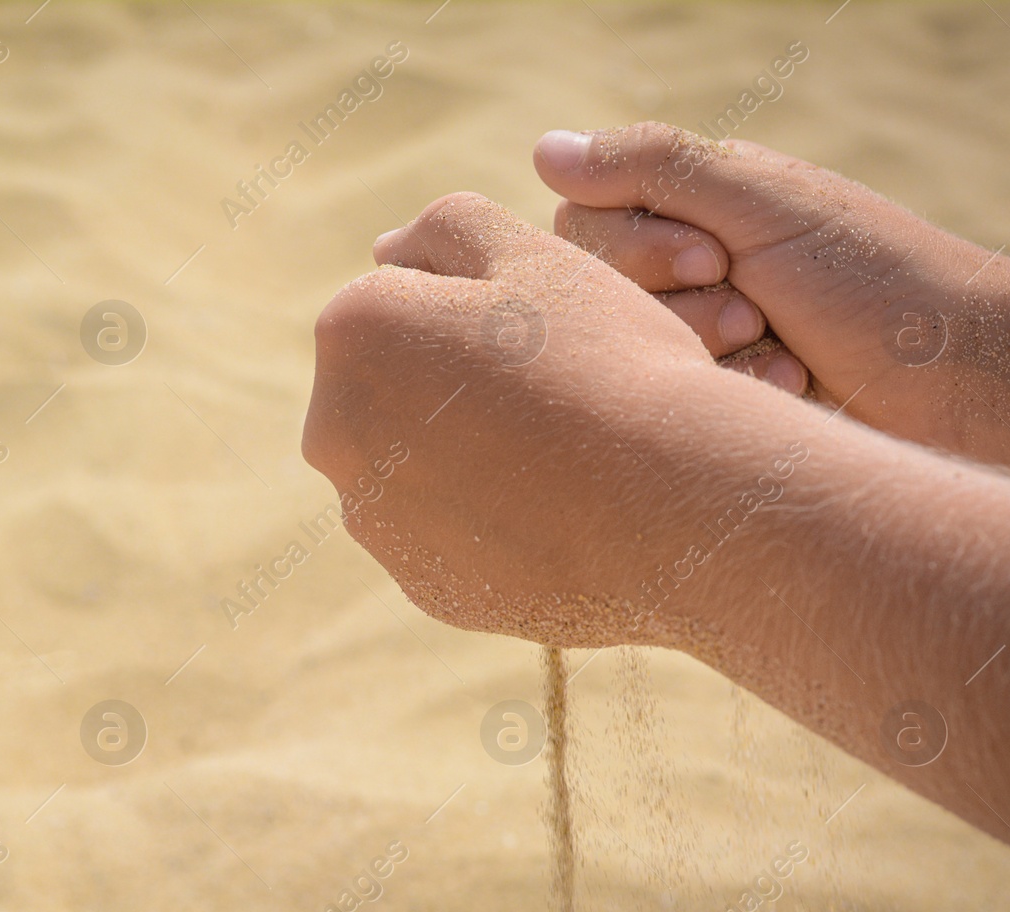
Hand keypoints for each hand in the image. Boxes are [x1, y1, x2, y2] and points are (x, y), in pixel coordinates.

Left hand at [303, 191, 744, 646]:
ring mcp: (374, 521)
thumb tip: (386, 251)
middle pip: (394, 391)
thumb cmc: (607, 360)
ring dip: (468, 457)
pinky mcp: (420, 586)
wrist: (677, 503)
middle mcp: (332, 432)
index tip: (539, 335)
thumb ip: (448, 229)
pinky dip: (491, 527)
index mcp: (351, 333)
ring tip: (562, 458)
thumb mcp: (536, 256)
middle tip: (554, 395)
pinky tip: (559, 517)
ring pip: (419, 470)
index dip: (475, 311)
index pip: (397, 304)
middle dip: (451, 385)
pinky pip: (450, 541)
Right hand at [532, 122, 1009, 485]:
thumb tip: (541, 147)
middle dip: (676, 304)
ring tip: (777, 347)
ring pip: (627, 346)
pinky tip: (787, 385)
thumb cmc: (872, 280)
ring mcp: (700, 330)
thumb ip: (652, 169)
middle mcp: (687, 261)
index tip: (712, 258)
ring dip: (707, 350)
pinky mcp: (715, 393)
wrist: (959, 382)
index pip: (584, 219)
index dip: (631, 248)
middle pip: (597, 288)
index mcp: (698, 202)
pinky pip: (668, 395)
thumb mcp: (760, 206)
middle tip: (751, 309)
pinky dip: (730, 389)